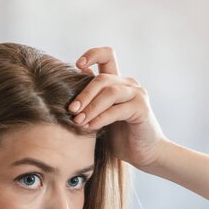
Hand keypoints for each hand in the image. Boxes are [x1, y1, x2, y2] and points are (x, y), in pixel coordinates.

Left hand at [68, 47, 166, 168]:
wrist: (143, 153)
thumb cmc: (118, 136)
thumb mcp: (98, 117)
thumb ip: (88, 103)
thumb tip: (64, 93)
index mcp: (116, 82)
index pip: (107, 56)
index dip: (92, 55)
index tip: (77, 64)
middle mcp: (128, 84)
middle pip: (102, 79)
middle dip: (83, 94)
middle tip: (71, 110)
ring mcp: (137, 94)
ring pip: (110, 92)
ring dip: (91, 107)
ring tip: (79, 121)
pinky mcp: (142, 108)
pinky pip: (117, 110)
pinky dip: (101, 118)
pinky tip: (91, 127)